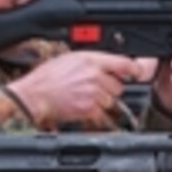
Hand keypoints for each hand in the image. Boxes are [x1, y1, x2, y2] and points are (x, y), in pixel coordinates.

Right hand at [6, 51, 150, 128]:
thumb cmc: (46, 77)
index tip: (137, 72)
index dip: (134, 69)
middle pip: (118, 85)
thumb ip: (91, 61)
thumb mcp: (70, 58)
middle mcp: (94, 75)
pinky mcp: (88, 109)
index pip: (123, 63)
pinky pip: (101, 112)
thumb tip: (106, 64)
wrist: (34, 94)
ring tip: (84, 97)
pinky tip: (81, 105)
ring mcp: (93, 93)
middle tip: (94, 88)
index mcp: (90, 59)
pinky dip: (94, 112)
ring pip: (111, 100)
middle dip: (109, 88)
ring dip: (102, 101)